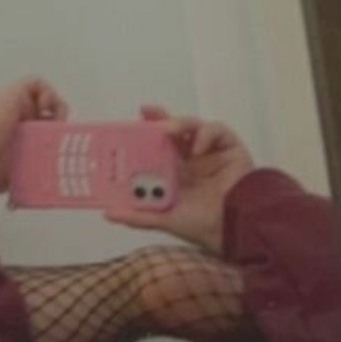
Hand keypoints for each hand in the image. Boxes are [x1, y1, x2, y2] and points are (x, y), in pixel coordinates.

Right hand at [0, 77, 67, 194]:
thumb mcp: (11, 179)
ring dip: (54, 108)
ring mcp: (12, 105)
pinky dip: (47, 93)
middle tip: (59, 136)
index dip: (51, 137)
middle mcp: (12, 119)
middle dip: (55, 124)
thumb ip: (17, 187)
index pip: (37, 132)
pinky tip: (46, 110)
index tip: (58, 149)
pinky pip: (36, 83)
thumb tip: (15, 204)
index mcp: (13, 137)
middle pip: (42, 115)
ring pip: (41, 98)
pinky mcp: (13, 93)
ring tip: (54, 122)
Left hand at [105, 105, 254, 254]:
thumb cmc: (200, 225)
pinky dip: (206, 134)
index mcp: (173, 171)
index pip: (155, 145)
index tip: (127, 125)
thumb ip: (138, 216)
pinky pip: (218, 131)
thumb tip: (107, 214)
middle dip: (159, 119)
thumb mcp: (163, 219)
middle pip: (173, 131)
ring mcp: (210, 152)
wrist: (233, 229)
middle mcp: (190, 159)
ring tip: (168, 130)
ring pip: (193, 126)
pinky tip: (197, 149)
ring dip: (179, 123)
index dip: (143, 133)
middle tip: (146, 112)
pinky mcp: (230, 149)